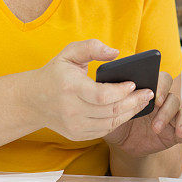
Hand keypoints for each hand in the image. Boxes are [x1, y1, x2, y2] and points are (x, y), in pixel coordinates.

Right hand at [26, 39, 154, 140]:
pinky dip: (119, 121)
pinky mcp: (77, 134)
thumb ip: (92, 47)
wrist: (33, 100)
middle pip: (110, 111)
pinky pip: (104, 130)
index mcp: (70, 88)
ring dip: (130, 113)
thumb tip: (116, 52)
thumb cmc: (55, 73)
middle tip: (149, 93)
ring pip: (110, 123)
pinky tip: (128, 111)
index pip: (102, 95)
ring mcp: (74, 125)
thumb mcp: (69, 53)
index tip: (134, 83)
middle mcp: (71, 110)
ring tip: (143, 102)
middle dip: (133, 102)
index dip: (121, 91)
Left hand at [103, 71, 181, 157]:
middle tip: (159, 113)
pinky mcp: (176, 132)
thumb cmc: (118, 122)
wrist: (124, 144)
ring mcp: (171, 116)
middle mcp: (163, 101)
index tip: (155, 97)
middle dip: (167, 106)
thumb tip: (112, 92)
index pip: (162, 80)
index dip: (161, 86)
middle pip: (173, 97)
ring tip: (169, 131)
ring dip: (178, 121)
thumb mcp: (111, 113)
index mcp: (150, 91)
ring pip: (181, 112)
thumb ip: (113, 103)